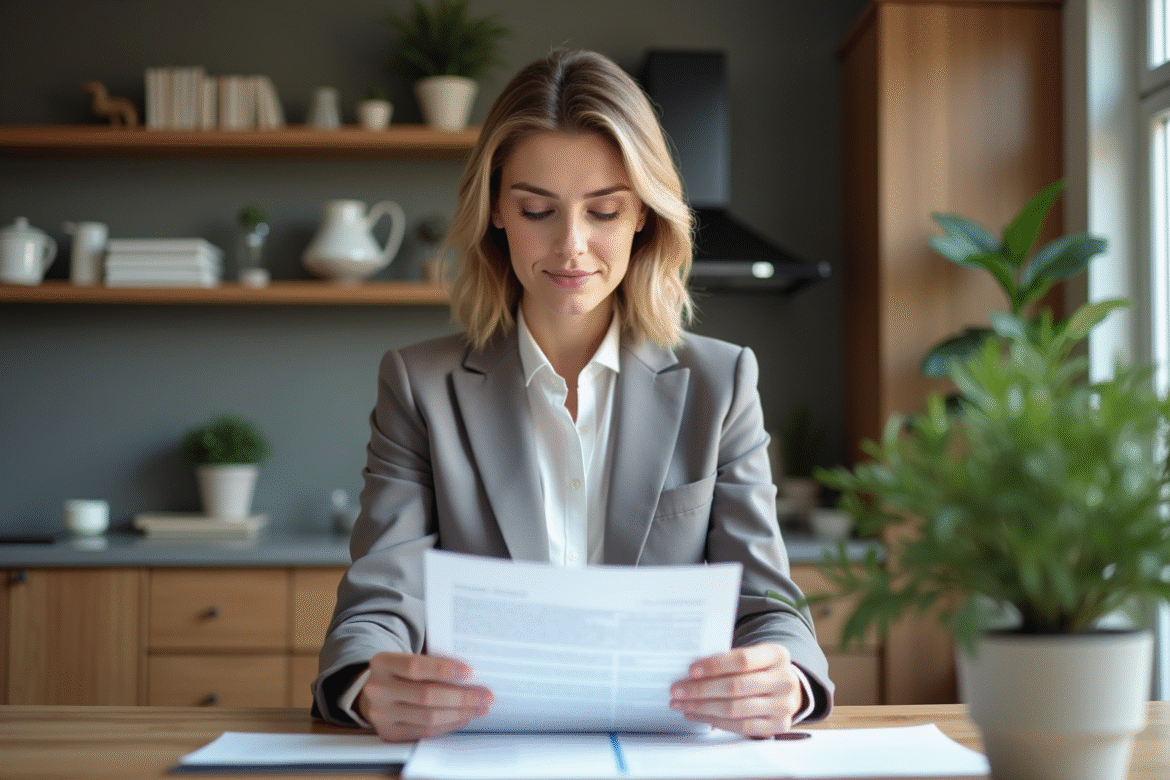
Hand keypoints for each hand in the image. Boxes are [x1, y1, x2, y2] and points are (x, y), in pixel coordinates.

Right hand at [357, 652, 492, 741]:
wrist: (375, 692)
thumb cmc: (402, 672)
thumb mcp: (410, 658)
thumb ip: (433, 663)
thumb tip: (471, 676)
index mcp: (382, 663)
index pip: (415, 667)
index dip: (444, 670)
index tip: (470, 672)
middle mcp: (378, 689)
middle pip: (426, 695)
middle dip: (462, 696)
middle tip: (485, 695)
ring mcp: (381, 714)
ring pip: (428, 717)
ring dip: (460, 713)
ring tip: (480, 707)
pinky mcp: (389, 733)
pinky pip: (425, 731)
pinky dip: (449, 724)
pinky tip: (464, 717)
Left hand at [669, 643, 803, 736]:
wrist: (787, 687)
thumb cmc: (760, 668)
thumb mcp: (753, 655)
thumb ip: (729, 660)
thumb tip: (692, 672)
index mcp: (777, 655)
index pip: (742, 660)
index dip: (715, 665)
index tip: (691, 670)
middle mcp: (785, 680)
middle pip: (735, 686)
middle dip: (701, 690)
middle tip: (677, 690)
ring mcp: (784, 705)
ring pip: (735, 709)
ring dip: (702, 707)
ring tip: (682, 704)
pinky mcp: (778, 725)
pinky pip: (741, 727)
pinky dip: (715, 722)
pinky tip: (698, 715)